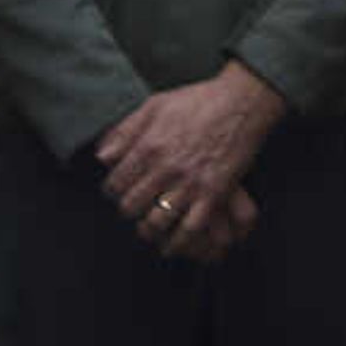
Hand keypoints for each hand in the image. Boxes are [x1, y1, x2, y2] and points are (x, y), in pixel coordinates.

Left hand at [98, 63, 286, 264]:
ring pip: (157, 222)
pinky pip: (191, 228)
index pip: (115, 184)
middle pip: (132, 206)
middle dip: (128, 209)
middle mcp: (166, 168)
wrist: (242, 102)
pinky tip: (171, 245)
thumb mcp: (156, 105)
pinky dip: (178, 241)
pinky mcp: (214, 193)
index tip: (118, 191)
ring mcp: (190, 183)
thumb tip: (102, 156)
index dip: (112, 190)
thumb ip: (125, 131)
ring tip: (148, 227)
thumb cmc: (199, 100)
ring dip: (148, 229)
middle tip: (133, 207)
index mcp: (149, 146)